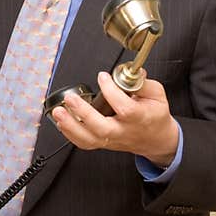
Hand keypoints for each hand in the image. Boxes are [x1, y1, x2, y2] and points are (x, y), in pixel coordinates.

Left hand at [51, 70, 177, 166]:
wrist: (155, 139)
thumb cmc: (154, 115)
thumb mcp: (157, 95)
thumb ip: (143, 83)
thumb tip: (130, 72)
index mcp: (140, 118)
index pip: (125, 108)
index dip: (112, 92)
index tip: (103, 77)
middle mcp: (124, 131)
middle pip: (102, 128)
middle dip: (83, 113)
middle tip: (71, 99)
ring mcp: (112, 140)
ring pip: (89, 140)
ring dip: (70, 126)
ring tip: (58, 111)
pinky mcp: (103, 143)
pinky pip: (84, 143)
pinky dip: (69, 134)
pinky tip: (61, 121)